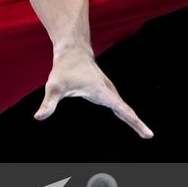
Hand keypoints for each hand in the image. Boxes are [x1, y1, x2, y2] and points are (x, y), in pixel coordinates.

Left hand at [34, 50, 153, 138]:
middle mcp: (108, 91)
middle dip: (137, 124)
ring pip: (123, 107)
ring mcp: (108, 91)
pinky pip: (118, 105)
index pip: (122, 110)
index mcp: (102, 92)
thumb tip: (38, 117)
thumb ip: (48, 103)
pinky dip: (126, 113)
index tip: (148, 133)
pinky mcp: (105, 91)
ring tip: (144, 133)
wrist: (72, 50)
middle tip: (149, 136)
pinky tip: (129, 120)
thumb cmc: (63, 68)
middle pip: (126, 110)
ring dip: (133, 119)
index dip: (135, 123)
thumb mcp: (54, 87)